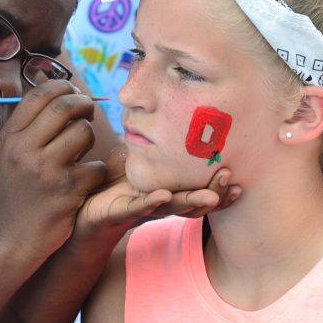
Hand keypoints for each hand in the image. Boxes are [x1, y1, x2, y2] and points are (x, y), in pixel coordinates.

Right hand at [0, 80, 108, 262]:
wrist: (14, 235)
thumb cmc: (19, 188)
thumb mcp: (11, 152)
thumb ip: (28, 122)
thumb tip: (52, 83)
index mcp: (11, 137)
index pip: (39, 95)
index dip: (62, 86)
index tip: (73, 93)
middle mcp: (24, 150)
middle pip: (63, 107)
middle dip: (84, 104)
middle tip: (89, 111)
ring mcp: (45, 170)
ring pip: (83, 133)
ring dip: (90, 137)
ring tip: (83, 149)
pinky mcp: (67, 191)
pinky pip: (96, 166)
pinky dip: (98, 171)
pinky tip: (86, 179)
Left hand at [73, 147, 239, 241]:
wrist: (84, 205)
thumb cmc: (116, 182)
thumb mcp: (143, 156)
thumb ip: (161, 141)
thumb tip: (178, 111)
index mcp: (171, 190)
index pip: (202, 189)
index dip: (220, 187)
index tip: (237, 174)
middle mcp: (162, 203)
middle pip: (195, 202)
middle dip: (215, 193)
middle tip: (231, 180)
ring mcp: (143, 209)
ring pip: (172, 207)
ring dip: (192, 201)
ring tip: (209, 196)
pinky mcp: (120, 212)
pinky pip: (138, 207)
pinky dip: (152, 202)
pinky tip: (163, 195)